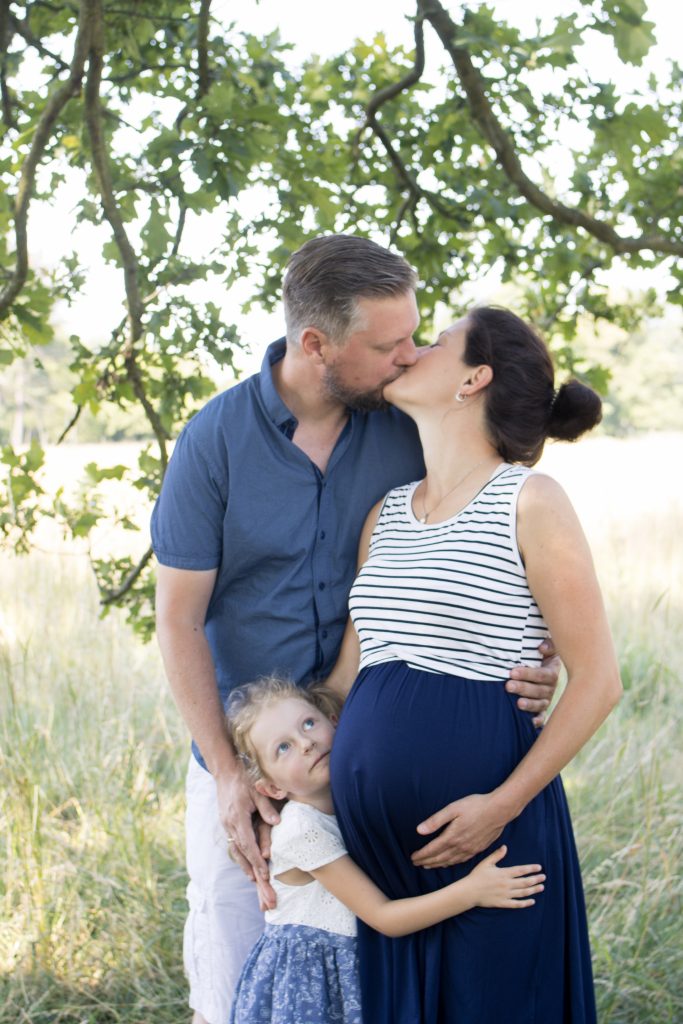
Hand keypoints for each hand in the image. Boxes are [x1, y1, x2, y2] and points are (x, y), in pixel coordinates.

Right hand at [216, 770, 278, 908]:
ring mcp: (226, 824)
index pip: (248, 844)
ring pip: (236, 850)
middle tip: (263, 886)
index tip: (265, 874)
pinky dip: (241, 856)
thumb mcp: (258, 790)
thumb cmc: (244, 779)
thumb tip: (277, 823)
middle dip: (252, 870)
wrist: (225, 772)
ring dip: (245, 866)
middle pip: (241, 852)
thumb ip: (267, 807)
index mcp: (237, 816)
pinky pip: (234, 844)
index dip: (256, 860)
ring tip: (255, 882)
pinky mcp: (226, 824)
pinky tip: (247, 864)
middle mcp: (229, 824)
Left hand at [412, 793, 507, 867]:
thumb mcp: (453, 809)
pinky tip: (449, 863)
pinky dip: (451, 863)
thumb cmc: (475, 806)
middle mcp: (460, 846)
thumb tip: (419, 830)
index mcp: (452, 836)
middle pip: (439, 858)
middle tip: (416, 864)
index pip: (432, 850)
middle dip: (426, 861)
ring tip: (428, 866)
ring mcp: (470, 849)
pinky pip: (461, 861)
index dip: (421, 855)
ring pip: (450, 861)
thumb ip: (436, 821)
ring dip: (438, 864)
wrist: (499, 810)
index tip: (413, 858)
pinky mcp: (478, 849)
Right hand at [466, 845, 544, 908]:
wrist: (470, 891)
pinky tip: (532, 901)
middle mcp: (507, 884)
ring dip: (533, 890)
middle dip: (535, 879)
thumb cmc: (477, 876)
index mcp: (503, 873)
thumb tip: (505, 847)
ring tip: (541, 887)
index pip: (520, 870)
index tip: (539, 868)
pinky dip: (525, 903)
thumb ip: (497, 855)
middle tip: (543, 877)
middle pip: (525, 882)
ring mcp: (506, 894)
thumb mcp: (486, 863)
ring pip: (523, 893)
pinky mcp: (503, 903)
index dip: (530, 869)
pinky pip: (517, 904)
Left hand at [506, 636, 560, 725]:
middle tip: (508, 686)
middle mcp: (550, 687)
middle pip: (539, 690)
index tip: (512, 672)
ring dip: (529, 704)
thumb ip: (548, 645)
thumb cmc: (540, 654)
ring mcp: (547, 699)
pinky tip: (531, 723)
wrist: (541, 663)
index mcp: (551, 671)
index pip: (542, 674)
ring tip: (518, 704)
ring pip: (540, 704)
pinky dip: (538, 721)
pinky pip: (542, 717)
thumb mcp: (547, 646)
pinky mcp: (542, 709)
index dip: (528, 674)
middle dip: (523, 688)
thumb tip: (542, 648)